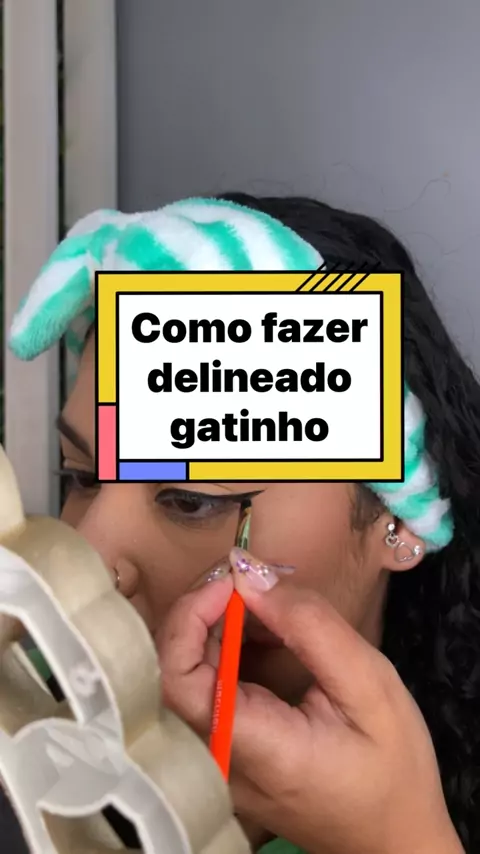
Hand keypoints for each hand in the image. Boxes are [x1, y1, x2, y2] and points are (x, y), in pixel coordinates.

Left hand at [156, 551, 463, 853]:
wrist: (395, 840)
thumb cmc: (393, 772)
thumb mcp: (370, 687)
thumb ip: (311, 627)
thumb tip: (252, 575)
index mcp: (252, 748)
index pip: (177, 677)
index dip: (189, 617)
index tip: (230, 582)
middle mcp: (218, 760)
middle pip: (173, 670)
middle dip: (202, 610)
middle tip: (249, 579)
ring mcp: (216, 762)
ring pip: (185, 675)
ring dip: (215, 626)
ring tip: (264, 601)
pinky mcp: (225, 755)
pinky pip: (206, 691)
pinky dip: (226, 650)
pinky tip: (263, 634)